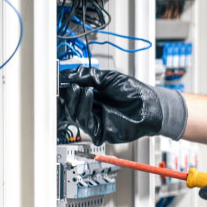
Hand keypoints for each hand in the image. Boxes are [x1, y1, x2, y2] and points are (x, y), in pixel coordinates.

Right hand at [58, 67, 187, 143]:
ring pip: (74, 114)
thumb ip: (87, 76)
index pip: (71, 94)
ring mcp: (95, 121)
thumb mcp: (108, 78)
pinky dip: (84, 107)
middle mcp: (91, 110)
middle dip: (65, 94)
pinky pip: (85, 122)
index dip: (63, 87)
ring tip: (80, 87)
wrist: (150, 104)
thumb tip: (68, 75)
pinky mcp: (100, 131)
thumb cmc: (134, 92)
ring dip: (75, 99)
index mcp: (91, 97)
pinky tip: (89, 94)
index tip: (57, 78)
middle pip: (69, 106)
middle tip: (65, 84)